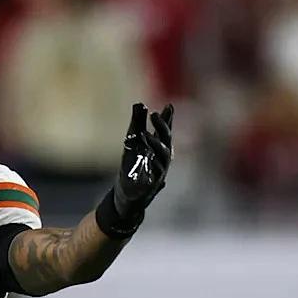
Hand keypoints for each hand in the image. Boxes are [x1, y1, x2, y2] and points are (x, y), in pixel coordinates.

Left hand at [114, 102, 173, 217]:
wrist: (128, 193)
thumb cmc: (132, 166)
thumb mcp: (132, 145)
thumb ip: (136, 125)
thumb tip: (138, 104)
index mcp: (158, 147)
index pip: (164, 131)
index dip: (167, 119)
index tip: (169, 106)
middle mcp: (162, 157)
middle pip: (165, 140)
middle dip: (162, 127)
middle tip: (154, 114)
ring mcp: (159, 170)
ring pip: (162, 156)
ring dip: (155, 144)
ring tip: (146, 134)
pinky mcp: (152, 183)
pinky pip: (156, 173)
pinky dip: (153, 166)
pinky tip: (150, 159)